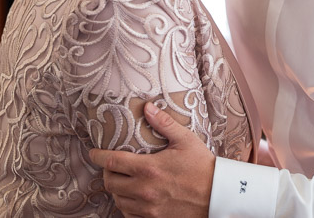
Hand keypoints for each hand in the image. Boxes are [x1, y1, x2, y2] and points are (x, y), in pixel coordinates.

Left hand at [89, 102, 215, 217]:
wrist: (219, 195)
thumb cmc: (203, 166)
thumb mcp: (185, 140)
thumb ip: (164, 123)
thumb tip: (147, 107)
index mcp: (149, 168)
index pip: (112, 161)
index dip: (98, 156)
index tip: (94, 152)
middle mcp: (145, 190)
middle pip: (110, 183)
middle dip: (106, 173)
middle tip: (111, 166)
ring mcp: (149, 208)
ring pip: (118, 200)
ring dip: (116, 190)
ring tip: (121, 181)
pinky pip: (130, 216)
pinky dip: (126, 206)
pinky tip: (132, 198)